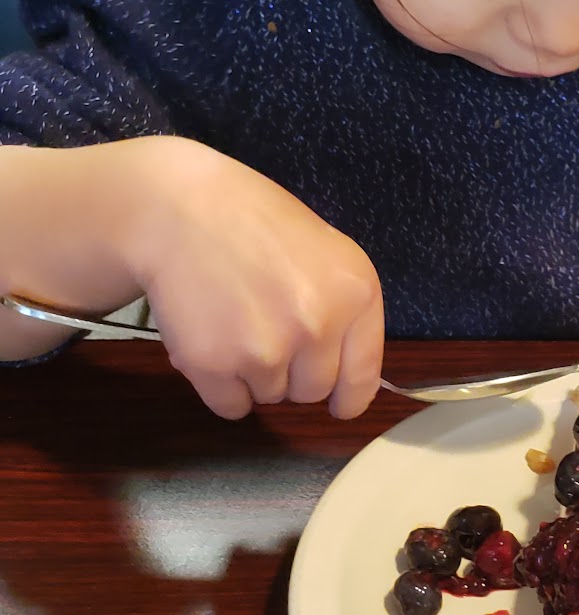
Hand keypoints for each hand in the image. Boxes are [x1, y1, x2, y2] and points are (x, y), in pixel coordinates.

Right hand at [125, 137, 383, 419]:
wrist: (179, 208)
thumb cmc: (253, 225)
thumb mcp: (325, 254)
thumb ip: (342, 311)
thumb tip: (344, 379)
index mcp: (356, 293)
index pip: (362, 379)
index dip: (347, 396)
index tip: (338, 404)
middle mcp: (320, 325)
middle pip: (312, 392)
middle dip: (290, 372)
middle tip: (263, 327)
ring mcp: (267, 348)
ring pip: (269, 397)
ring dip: (251, 374)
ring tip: (232, 321)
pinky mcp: (216, 365)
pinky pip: (231, 406)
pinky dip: (219, 386)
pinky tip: (211, 341)